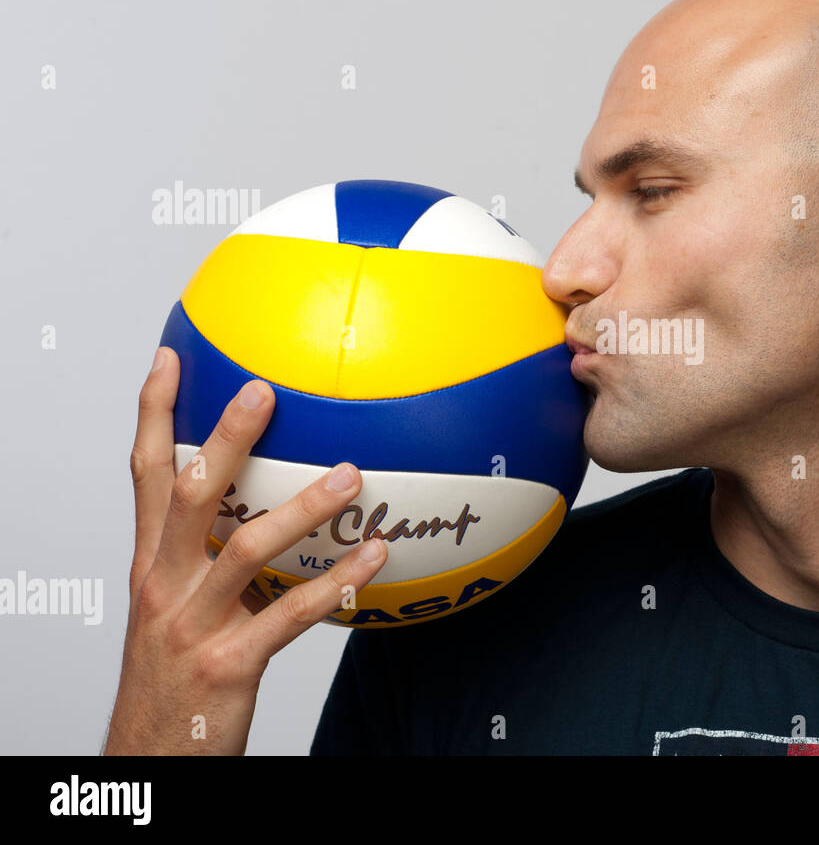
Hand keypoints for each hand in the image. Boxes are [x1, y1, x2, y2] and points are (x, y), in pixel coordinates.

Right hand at [103, 347, 387, 754]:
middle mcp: (163, 586)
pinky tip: (378, 557)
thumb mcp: (183, 608)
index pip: (145, 475)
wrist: (151, 756)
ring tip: (352, 474)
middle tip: (265, 389)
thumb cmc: (177, 674)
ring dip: (303, 509)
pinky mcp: (227, 665)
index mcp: (151, 565)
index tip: (171, 357)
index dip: (153, 414)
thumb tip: (285, 510)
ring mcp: (192, 626)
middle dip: (225, 437)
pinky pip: (291, 615)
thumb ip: (220, 559)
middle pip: (190, 494)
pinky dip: (337, 583)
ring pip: (245, 549)